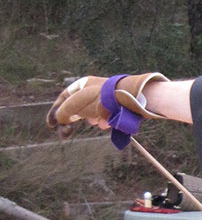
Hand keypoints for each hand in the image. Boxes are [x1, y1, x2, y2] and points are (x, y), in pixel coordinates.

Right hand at [46, 73, 166, 136]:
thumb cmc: (102, 100)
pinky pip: (106, 115)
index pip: (64, 98)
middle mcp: (93, 90)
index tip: (51, 125)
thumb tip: (60, 119)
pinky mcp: (117, 106)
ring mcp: (106, 98)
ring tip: (95, 123)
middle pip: (77, 107)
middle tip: (67, 134)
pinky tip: (106, 124)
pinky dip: (103, 121)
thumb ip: (64, 112)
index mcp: (82, 85)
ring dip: (89, 120)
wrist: (131, 99)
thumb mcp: (77, 105)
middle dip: (72, 120)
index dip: (55, 112)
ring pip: (91, 112)